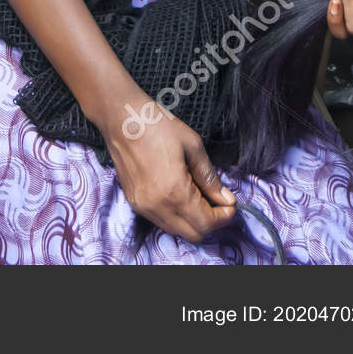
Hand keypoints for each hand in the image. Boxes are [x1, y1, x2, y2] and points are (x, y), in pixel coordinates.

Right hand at [103, 99, 237, 244]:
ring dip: (193, 221)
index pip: (207, 223)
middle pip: (194, 234)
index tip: (231, 203)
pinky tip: (181, 195)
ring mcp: (144, 207)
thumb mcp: (193, 145)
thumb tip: (226, 199)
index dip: (224, 217)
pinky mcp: (135, 203)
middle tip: (219, 202)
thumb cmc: (158, 125)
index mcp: (174, 191)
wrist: (121, 119)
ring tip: (200, 196)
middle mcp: (157, 207)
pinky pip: (162, 221)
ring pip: (177, 231)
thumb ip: (210, 177)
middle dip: (211, 222)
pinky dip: (177, 216)